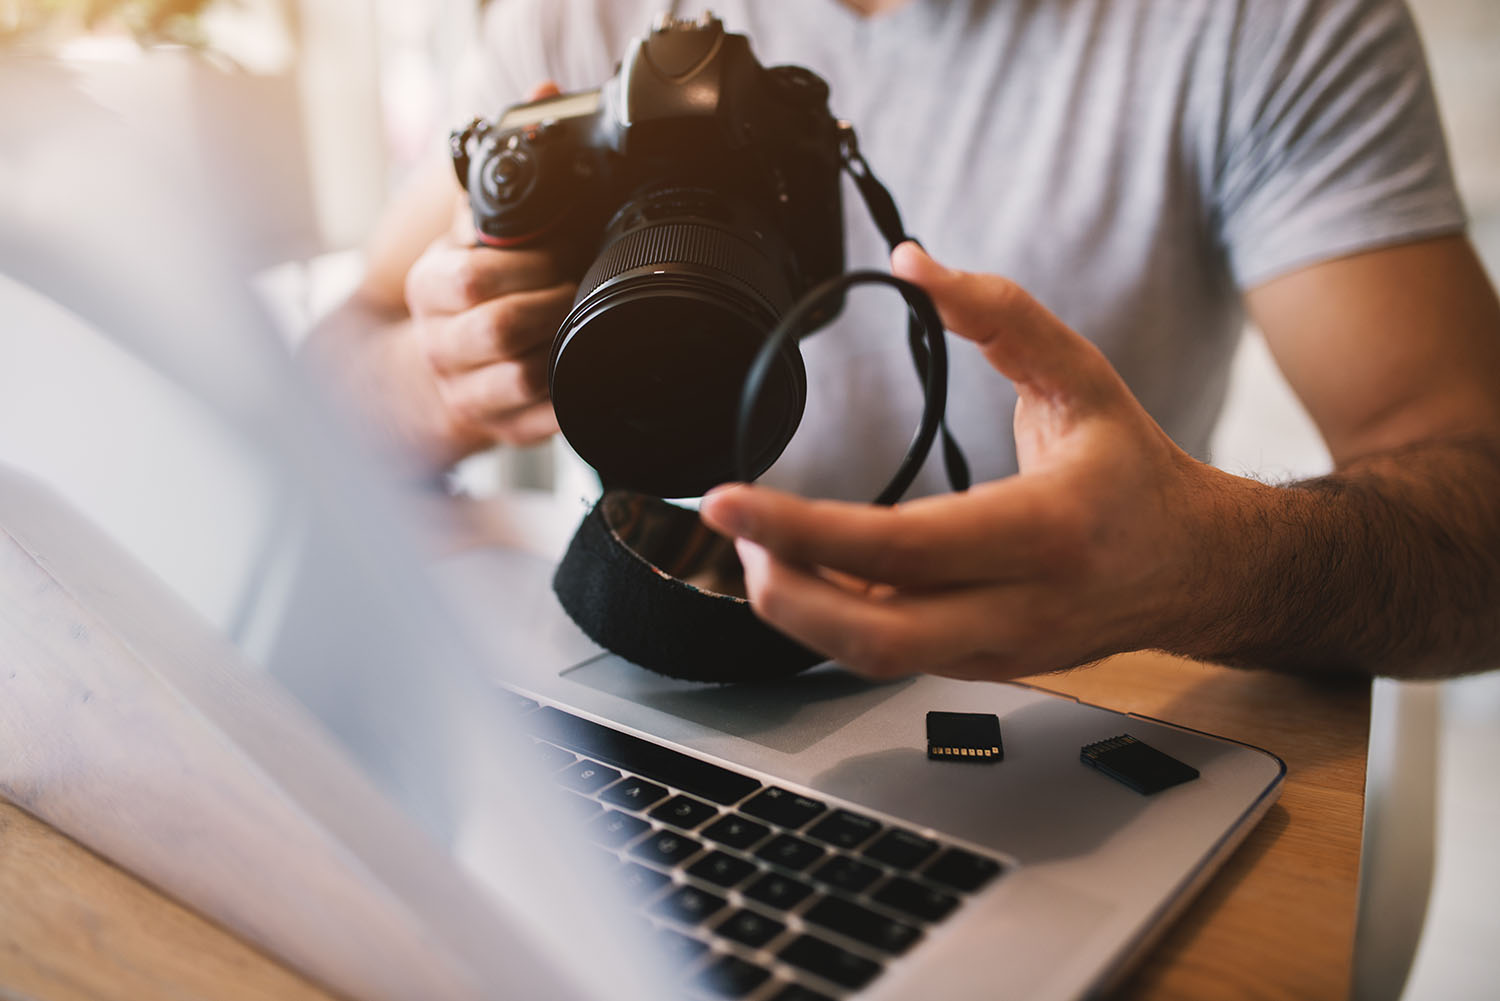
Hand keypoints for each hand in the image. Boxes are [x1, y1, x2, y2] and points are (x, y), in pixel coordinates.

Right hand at [405, 80, 575, 459]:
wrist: (424, 377)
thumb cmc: (459, 297)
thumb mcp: (465, 235)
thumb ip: (501, 178)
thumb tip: (543, 99)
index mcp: (428, 289)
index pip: (472, 277)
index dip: (526, 265)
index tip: (561, 253)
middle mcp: (440, 344)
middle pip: (500, 328)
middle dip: (552, 303)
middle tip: (581, 286)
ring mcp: (467, 393)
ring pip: (521, 379)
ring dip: (564, 347)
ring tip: (584, 322)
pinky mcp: (499, 432)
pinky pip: (543, 422)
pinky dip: (572, 398)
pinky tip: (589, 370)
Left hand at [699, 242, 1239, 679]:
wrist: (1197, 567)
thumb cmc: (1136, 472)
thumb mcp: (1082, 375)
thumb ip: (999, 313)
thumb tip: (913, 264)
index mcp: (1046, 530)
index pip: (900, 546)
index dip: (802, 529)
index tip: (728, 501)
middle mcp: (1021, 606)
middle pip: (873, 633)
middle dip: (782, 590)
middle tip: (733, 535)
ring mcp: (1001, 650)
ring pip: (874, 659)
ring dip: (799, 609)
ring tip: (762, 548)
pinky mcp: (985, 668)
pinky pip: (893, 656)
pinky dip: (836, 619)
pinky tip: (811, 573)